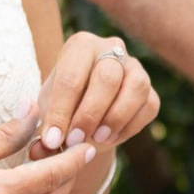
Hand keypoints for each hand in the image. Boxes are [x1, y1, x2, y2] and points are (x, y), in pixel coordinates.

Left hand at [27, 27, 158, 159]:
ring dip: (115, 118)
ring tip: (96, 139)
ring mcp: (135, 67)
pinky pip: (149, 106)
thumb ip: (46, 127)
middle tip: (75, 140)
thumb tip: (43, 147)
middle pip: (107, 78)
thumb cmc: (64, 104)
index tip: (52, 139)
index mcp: (81, 46)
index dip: (61, 111)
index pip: (71, 77)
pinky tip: (110, 138)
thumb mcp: (48, 111)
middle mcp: (111, 48)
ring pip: (135, 88)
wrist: (87, 109)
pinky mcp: (151, 89)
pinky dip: (130, 127)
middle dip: (90, 114)